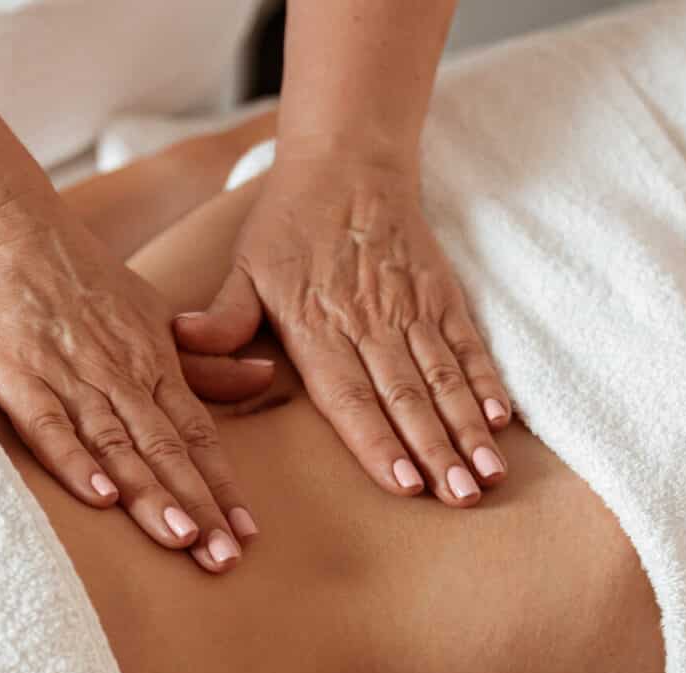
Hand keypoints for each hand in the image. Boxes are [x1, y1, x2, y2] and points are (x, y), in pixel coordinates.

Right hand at [0, 197, 271, 572]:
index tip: (247, 534)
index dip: (223, 486)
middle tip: (224, 559)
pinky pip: (51, 426)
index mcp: (154, 363)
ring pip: (118, 444)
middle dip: (198, 506)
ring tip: (181, 539)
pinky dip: (75, 461)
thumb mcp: (151, 313)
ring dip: (150, 493)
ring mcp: (70, 376)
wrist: (3, 226)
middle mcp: (120, 374)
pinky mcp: (19, 376)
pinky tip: (100, 498)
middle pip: (166, 449)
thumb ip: (202, 359)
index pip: (198, 435)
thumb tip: (263, 378)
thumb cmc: (77, 275)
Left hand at [175, 155, 511, 507]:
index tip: (402, 483)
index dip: (377, 440)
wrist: (348, 159)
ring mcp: (412, 309)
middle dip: (435, 451)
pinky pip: (468, 345)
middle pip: (407, 396)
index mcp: (318, 327)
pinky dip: (487, 382)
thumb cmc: (289, 224)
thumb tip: (184, 343)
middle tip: (457, 499)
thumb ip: (222, 318)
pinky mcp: (442, 293)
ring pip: (444, 378)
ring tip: (485, 476)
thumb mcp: (245, 269)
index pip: (350, 395)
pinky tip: (502, 422)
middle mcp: (370, 323)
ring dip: (467, 429)